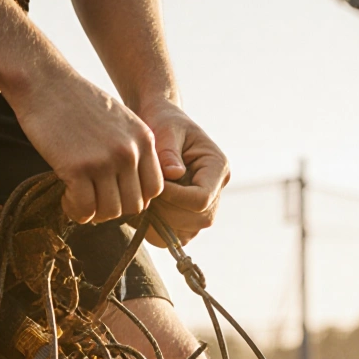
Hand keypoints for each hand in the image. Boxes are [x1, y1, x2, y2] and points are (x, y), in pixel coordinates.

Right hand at [7, 68, 163, 223]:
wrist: (44, 83)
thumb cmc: (77, 103)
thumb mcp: (120, 121)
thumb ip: (132, 149)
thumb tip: (131, 188)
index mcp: (144, 139)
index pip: (154, 189)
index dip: (134, 197)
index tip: (114, 194)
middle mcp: (129, 152)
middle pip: (134, 205)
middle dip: (113, 209)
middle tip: (93, 200)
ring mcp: (105, 161)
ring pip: (110, 212)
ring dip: (93, 213)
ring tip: (77, 199)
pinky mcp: (78, 168)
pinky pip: (85, 209)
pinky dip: (76, 211)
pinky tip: (66, 197)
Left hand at [137, 100, 229, 246]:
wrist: (158, 125)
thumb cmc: (163, 122)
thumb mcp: (166, 129)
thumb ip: (168, 151)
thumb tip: (174, 174)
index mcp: (217, 168)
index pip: (202, 198)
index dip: (174, 197)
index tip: (150, 184)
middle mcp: (215, 191)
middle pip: (196, 220)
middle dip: (165, 210)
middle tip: (142, 192)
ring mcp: (203, 208)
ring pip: (185, 233)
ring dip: (158, 222)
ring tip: (141, 199)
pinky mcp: (187, 217)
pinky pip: (174, 237)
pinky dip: (155, 229)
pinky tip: (140, 210)